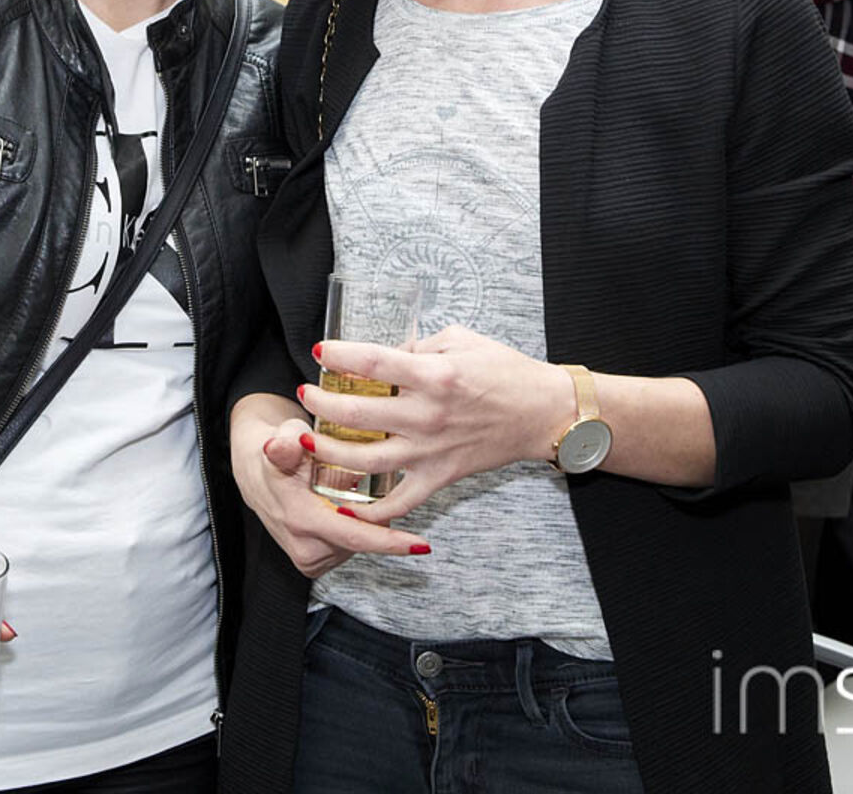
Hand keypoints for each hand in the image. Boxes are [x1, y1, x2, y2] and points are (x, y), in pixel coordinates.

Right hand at [229, 393, 427, 577]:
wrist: (255, 472)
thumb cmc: (277, 450)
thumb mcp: (281, 439)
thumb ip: (285, 444)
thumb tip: (281, 445)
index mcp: (301, 520)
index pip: (355, 536)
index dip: (390, 542)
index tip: (422, 546)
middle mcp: (305, 547)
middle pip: (363, 540)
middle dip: (380, 517)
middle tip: (376, 485)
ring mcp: (308, 558)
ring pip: (357, 543)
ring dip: (366, 522)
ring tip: (352, 491)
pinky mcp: (312, 562)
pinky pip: (348, 546)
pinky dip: (355, 528)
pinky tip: (349, 506)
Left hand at [299, 325, 572, 524]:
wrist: (545, 412)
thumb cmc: (506, 371)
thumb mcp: (461, 340)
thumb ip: (418, 348)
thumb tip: (385, 357)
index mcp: (433, 375)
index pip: (370, 363)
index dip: (337, 356)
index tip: (320, 352)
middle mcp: (427, 415)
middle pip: (355, 414)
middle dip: (320, 403)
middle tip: (307, 395)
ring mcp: (431, 450)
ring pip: (365, 459)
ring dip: (329, 450)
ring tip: (310, 438)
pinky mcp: (440, 476)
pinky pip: (399, 502)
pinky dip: (370, 511)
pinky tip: (343, 505)